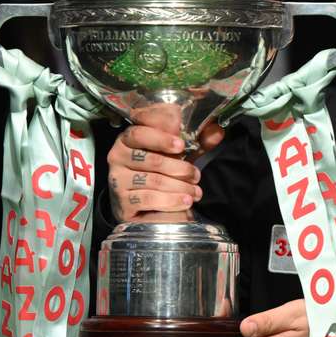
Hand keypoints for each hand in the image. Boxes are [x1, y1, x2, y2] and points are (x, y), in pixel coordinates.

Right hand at [106, 103, 224, 221]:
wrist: (143, 207)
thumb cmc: (161, 172)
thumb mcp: (179, 155)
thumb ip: (197, 142)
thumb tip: (218, 131)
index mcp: (131, 137)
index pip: (141, 129)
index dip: (162, 136)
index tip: (181, 144)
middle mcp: (118, 154)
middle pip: (152, 158)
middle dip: (180, 168)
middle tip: (196, 175)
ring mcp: (117, 178)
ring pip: (154, 180)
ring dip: (180, 186)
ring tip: (195, 192)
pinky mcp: (121, 200)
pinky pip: (149, 198)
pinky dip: (171, 200)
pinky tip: (185, 201)